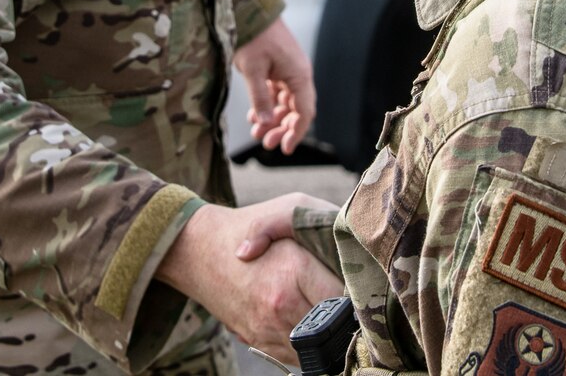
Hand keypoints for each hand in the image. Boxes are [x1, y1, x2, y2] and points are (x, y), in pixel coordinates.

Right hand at [157, 199, 343, 363]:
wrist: (200, 249)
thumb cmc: (251, 223)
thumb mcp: (291, 207)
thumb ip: (326, 223)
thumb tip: (353, 250)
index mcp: (294, 271)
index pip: (346, 301)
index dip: (360, 294)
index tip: (364, 286)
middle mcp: (280, 306)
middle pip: (333, 328)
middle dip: (347, 317)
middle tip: (353, 301)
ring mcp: (266, 329)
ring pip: (315, 348)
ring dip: (327, 334)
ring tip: (330, 311)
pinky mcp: (257, 342)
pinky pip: (294, 357)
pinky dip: (306, 345)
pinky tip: (307, 320)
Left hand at [234, 19, 316, 153]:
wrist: (250, 8)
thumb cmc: (253, 36)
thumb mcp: (253, 69)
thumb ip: (260, 97)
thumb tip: (264, 123)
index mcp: (299, 75)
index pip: (304, 111)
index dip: (296, 132)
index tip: (283, 148)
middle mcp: (297, 75)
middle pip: (296, 110)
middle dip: (282, 129)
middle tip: (265, 143)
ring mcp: (288, 71)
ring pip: (286, 103)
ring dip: (273, 119)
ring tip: (256, 132)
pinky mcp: (277, 68)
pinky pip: (277, 93)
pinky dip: (267, 106)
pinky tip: (254, 116)